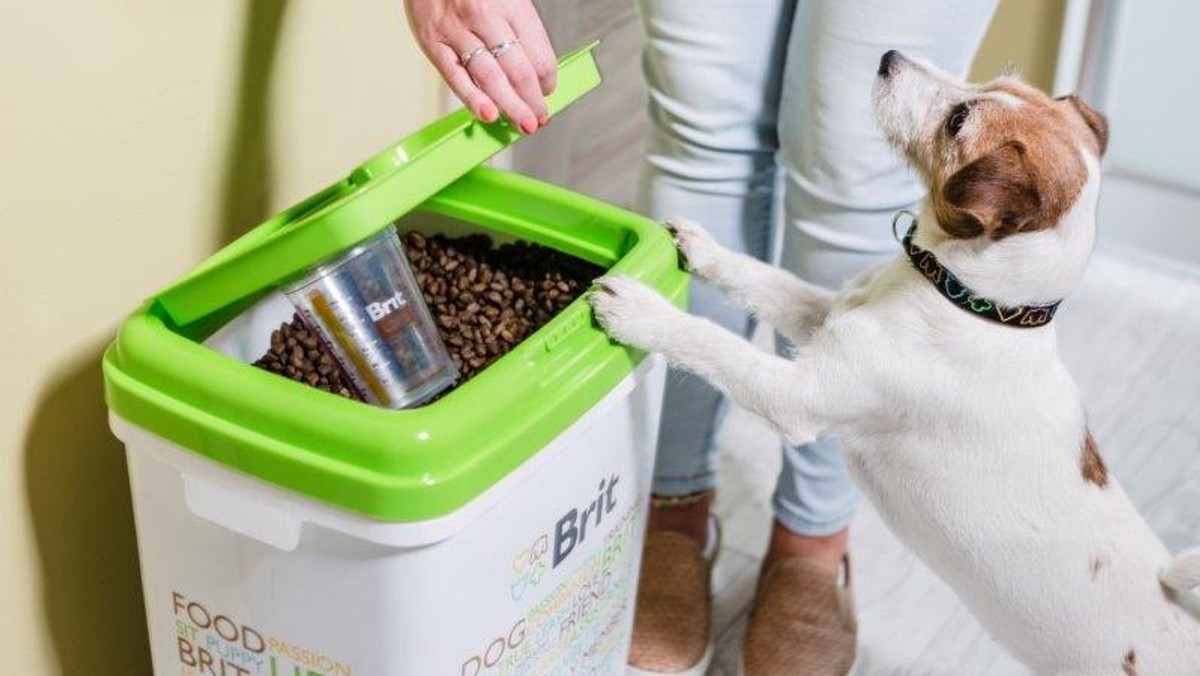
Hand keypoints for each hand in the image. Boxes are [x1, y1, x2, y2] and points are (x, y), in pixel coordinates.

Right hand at [404, 0, 556, 133]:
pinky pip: (456, 76)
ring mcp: (456, 30)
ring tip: (523, 124)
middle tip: (538, 119)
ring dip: (511, 107)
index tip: (548, 92)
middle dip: (533, 102)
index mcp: (510, 3)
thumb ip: (519, 30)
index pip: (539, 54)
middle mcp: (484, 16)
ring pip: (490, 77)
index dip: (548, 81)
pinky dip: (473, 99)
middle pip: (518, 71)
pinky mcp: (432, 42)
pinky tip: (488, 115)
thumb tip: (535, 72)